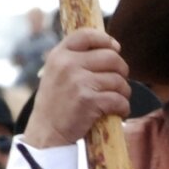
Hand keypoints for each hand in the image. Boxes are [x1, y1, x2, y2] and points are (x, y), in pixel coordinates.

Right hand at [24, 28, 133, 148]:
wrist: (45, 133)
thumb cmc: (55, 104)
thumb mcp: (56, 73)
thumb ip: (74, 58)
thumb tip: (110, 47)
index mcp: (59, 55)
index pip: (86, 34)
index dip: (106, 40)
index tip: (115, 48)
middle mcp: (68, 64)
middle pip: (111, 57)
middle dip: (121, 71)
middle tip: (119, 83)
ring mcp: (78, 82)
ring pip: (118, 80)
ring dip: (124, 92)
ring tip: (117, 101)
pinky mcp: (89, 101)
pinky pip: (118, 99)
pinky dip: (123, 107)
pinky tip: (118, 112)